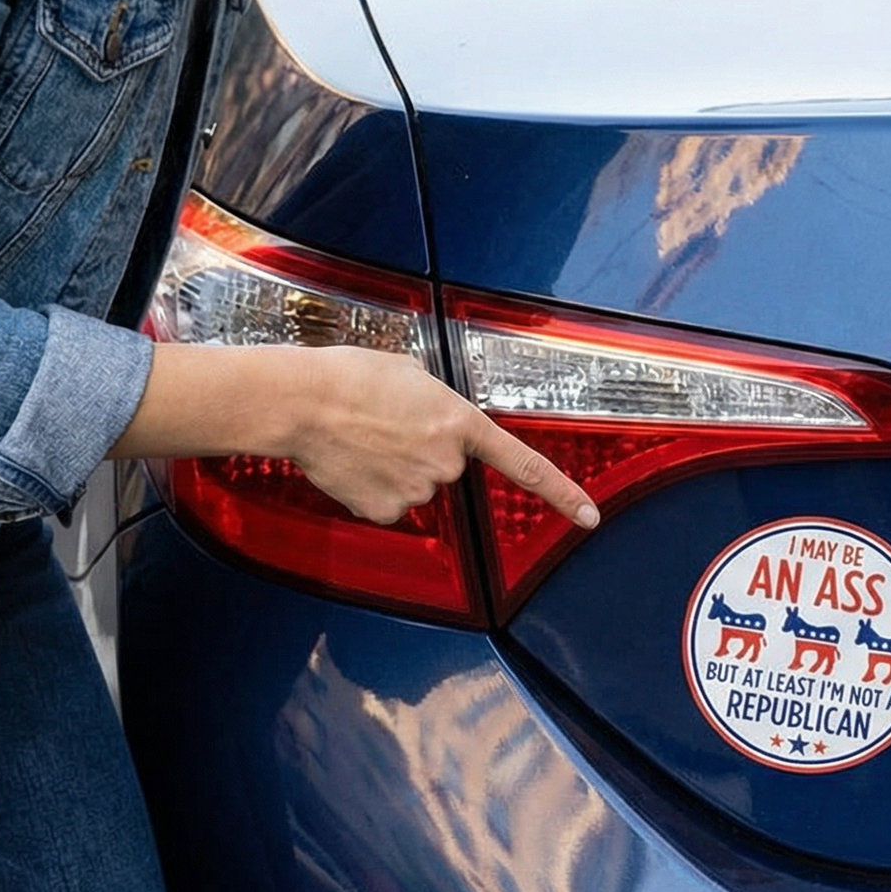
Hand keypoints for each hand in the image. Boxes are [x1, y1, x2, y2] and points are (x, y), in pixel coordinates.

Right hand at [110, 342, 599, 529]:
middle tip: (384, 423)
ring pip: (416, 486)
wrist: (300, 402)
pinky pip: (387, 503)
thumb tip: (430, 423)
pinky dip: (370, 486)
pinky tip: (351, 461)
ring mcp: (417, 491)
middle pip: (446, 467)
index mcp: (460, 424)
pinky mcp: (384, 511)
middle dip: (421, 450)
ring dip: (394, 467)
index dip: (562, 494)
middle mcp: (447, 463)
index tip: (590, 518)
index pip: (525, 466)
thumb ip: (436, 403)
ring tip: (361, 437)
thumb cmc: (350, 376)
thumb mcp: (410, 373)